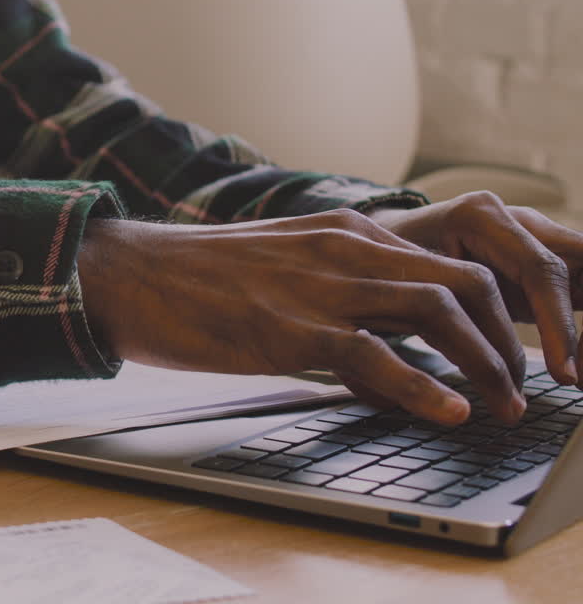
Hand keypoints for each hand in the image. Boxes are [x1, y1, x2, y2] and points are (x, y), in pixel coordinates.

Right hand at [77, 210, 528, 425]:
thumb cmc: (195, 279)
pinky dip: (424, 387)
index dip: (494, 314)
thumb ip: (334, 292)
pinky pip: (377, 355)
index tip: (502, 356)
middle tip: (517, 389)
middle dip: (506, 341)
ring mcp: (319, 287)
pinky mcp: (289, 328)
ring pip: (438, 311)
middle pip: (465, 283)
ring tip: (499, 408)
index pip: (451, 262)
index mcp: (346, 232)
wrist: (128, 273)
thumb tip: (377, 349)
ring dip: (484, 365)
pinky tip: (449, 411)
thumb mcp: (281, 269)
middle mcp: (345, 250)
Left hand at [367, 190, 582, 385]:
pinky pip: (573, 290)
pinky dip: (571, 330)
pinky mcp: (535, 265)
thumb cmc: (377, 267)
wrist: (371, 244)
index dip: (557, 325)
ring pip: (579, 276)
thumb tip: (428, 380)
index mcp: (479, 217)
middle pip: (573, 267)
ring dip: (580, 330)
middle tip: (575, 380)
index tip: (561, 373)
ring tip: (576, 379)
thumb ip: (421, 317)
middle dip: (580, 327)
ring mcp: (530, 238)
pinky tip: (571, 369)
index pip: (539, 270)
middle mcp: (514, 219)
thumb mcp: (391, 287)